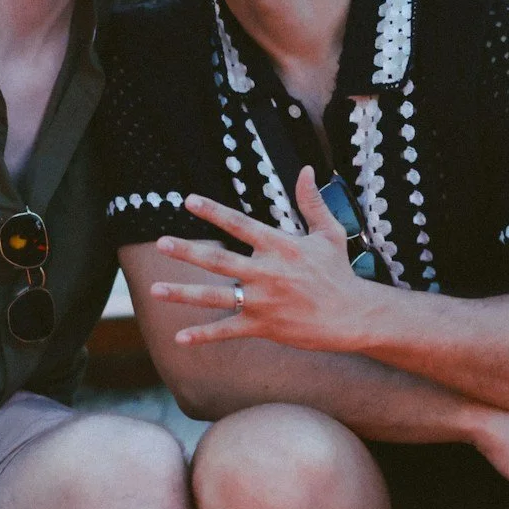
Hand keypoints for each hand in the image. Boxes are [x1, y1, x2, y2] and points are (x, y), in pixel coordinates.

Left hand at [151, 169, 380, 351]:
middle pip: (220, 260)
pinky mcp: (263, 326)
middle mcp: (268, 272)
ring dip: (184, 293)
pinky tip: (179, 338)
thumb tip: (305, 170)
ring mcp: (263, 301)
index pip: (240, 224)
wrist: (353, 315)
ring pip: (216, 296)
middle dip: (188, 251)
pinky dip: (204, 335)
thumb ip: (311, 202)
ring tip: (155, 289)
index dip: (213, 212)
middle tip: (161, 243)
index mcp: (280, 246)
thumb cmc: (339, 272)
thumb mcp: (329, 233)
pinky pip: (228, 331)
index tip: (188, 200)